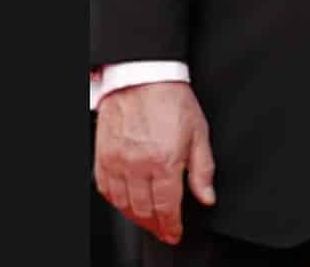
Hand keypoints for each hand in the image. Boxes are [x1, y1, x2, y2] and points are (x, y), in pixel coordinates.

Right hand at [94, 82, 216, 245]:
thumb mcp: (199, 133)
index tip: (174, 233)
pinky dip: (115, 201)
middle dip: (155, 226)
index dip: (171, 226)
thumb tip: (207, 196)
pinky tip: (125, 203)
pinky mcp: (103, 154)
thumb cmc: (172, 99)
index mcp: (165, 161)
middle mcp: (138, 165)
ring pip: (123, 203)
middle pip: (144, 210)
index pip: (167, 207)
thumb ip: (203, 169)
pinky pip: (105, 188)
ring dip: (136, 217)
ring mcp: (117, 161)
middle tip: (163, 230)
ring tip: (147, 221)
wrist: (143, 77)